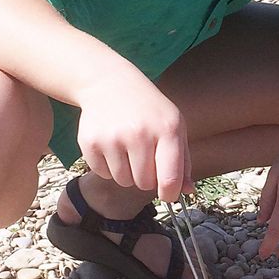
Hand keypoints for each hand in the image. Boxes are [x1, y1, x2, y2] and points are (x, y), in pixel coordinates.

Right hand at [74, 66, 191, 199]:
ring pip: (123, 181)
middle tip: (143, 157)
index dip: (170, 194)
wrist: (109, 83)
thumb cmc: (149, 109)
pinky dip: (108, 166)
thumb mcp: (174, 125)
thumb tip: (188, 191)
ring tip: (127, 149)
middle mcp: (139, 134)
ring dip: (126, 172)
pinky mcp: (90, 142)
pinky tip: (111, 144)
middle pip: (145, 184)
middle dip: (146, 177)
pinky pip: (103, 173)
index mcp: (167, 130)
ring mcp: (112, 138)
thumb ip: (182, 160)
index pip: (170, 179)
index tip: (168, 194)